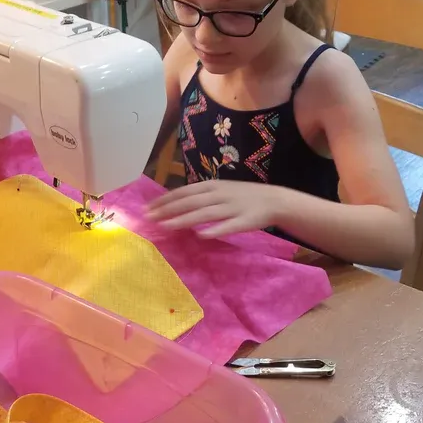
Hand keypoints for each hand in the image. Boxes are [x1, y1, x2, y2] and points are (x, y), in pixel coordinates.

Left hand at [147, 181, 279, 237]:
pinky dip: (214, 230)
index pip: (184, 192)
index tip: (148, 208)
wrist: (274, 200)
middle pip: (190, 202)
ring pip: (204, 214)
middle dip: (168, 210)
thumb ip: (200, 196)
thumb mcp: (220, 190)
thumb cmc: (243, 196)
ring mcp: (232, 208)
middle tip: (149, 219)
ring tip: (166, 226)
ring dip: (184, 220)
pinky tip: (201, 236)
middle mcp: (220, 195)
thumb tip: (175, 204)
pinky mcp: (244, 221)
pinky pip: (228, 226)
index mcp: (213, 186)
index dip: (165, 200)